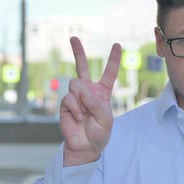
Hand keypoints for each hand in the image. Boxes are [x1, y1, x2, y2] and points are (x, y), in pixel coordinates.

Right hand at [60, 36, 121, 166]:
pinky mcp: (66, 103)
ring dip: (82, 98)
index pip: (109, 73)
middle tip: (73, 38)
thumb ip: (96, 102)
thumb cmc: (99, 132)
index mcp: (103, 92)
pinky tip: (79, 117)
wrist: (85, 146)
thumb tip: (81, 90)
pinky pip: (70, 98)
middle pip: (83, 67)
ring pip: (75, 83)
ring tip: (85, 112)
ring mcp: (76, 96)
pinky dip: (76, 108)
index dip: (113, 59)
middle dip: (78, 52)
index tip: (117, 45)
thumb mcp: (105, 118)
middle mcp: (88, 90)